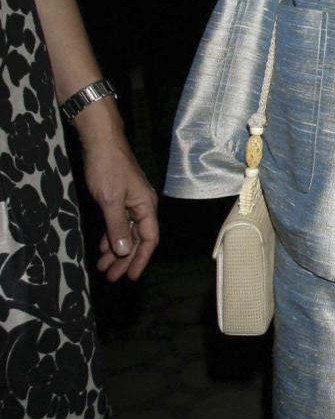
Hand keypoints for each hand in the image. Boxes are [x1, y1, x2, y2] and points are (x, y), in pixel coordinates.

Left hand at [76, 105, 159, 279]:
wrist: (101, 141)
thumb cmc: (108, 167)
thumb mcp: (110, 200)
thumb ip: (117, 226)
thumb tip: (124, 251)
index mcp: (145, 206)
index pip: (148, 239)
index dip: (140, 259)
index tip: (130, 276)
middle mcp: (142, 206)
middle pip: (137, 239)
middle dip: (124, 259)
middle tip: (111, 276)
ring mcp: (131, 202)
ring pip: (126, 232)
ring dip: (116, 250)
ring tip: (103, 266)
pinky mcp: (119, 198)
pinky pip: (118, 222)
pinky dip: (111, 235)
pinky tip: (103, 246)